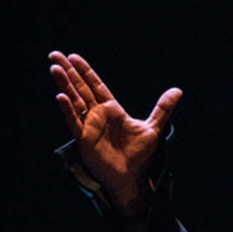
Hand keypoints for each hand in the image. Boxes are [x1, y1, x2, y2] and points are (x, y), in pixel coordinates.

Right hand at [49, 51, 181, 213]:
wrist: (132, 176)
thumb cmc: (139, 154)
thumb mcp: (153, 128)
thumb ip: (162, 108)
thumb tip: (178, 90)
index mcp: (112, 110)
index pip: (96, 85)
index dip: (85, 71)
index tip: (74, 57)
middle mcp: (98, 115)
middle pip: (81, 88)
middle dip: (69, 72)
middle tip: (54, 54)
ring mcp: (89, 126)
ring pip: (74, 101)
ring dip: (65, 85)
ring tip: (54, 68)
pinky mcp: (84, 139)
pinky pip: (74, 122)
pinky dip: (68, 110)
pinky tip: (61, 96)